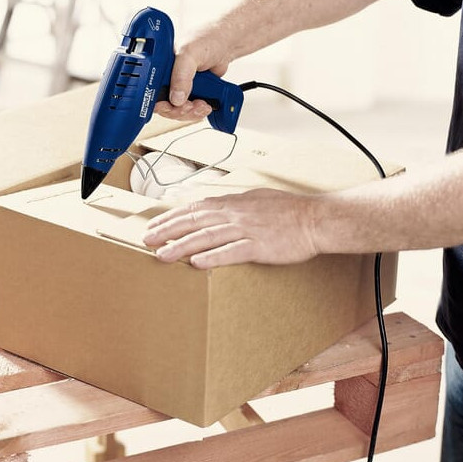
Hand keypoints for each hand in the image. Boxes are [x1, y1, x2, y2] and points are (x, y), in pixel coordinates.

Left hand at [142, 188, 318, 268]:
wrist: (315, 219)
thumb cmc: (288, 210)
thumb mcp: (256, 198)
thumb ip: (232, 203)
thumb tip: (212, 204)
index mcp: (233, 203)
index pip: (194, 209)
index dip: (171, 218)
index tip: (153, 226)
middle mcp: (235, 214)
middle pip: (194, 221)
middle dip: (168, 231)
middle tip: (147, 240)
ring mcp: (247, 229)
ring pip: (207, 237)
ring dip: (182, 246)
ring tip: (162, 255)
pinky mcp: (259, 245)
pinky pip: (232, 252)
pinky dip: (213, 257)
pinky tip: (196, 263)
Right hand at [154, 31, 233, 121]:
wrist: (227, 43)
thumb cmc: (207, 38)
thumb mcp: (190, 53)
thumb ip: (181, 75)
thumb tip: (176, 98)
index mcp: (161, 67)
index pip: (152, 92)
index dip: (161, 104)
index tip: (172, 106)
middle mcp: (169, 77)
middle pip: (165, 106)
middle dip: (179, 110)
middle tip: (190, 105)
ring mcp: (181, 86)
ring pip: (179, 110)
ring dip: (191, 112)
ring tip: (202, 104)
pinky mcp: (193, 92)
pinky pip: (191, 110)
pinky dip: (198, 111)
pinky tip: (206, 104)